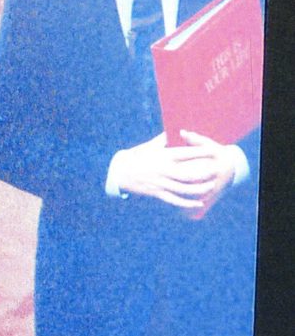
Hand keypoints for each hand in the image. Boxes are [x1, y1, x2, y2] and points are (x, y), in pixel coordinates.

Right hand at [114, 131, 235, 210]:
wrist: (119, 172)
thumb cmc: (135, 156)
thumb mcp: (149, 146)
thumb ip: (163, 140)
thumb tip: (176, 132)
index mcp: (162, 157)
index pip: (185, 154)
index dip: (200, 152)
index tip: (212, 151)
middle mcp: (163, 170)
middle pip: (188, 173)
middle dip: (204, 173)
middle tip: (215, 171)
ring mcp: (160, 183)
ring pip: (184, 188)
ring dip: (199, 189)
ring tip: (210, 186)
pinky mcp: (157, 193)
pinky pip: (175, 200)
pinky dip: (187, 203)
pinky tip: (198, 203)